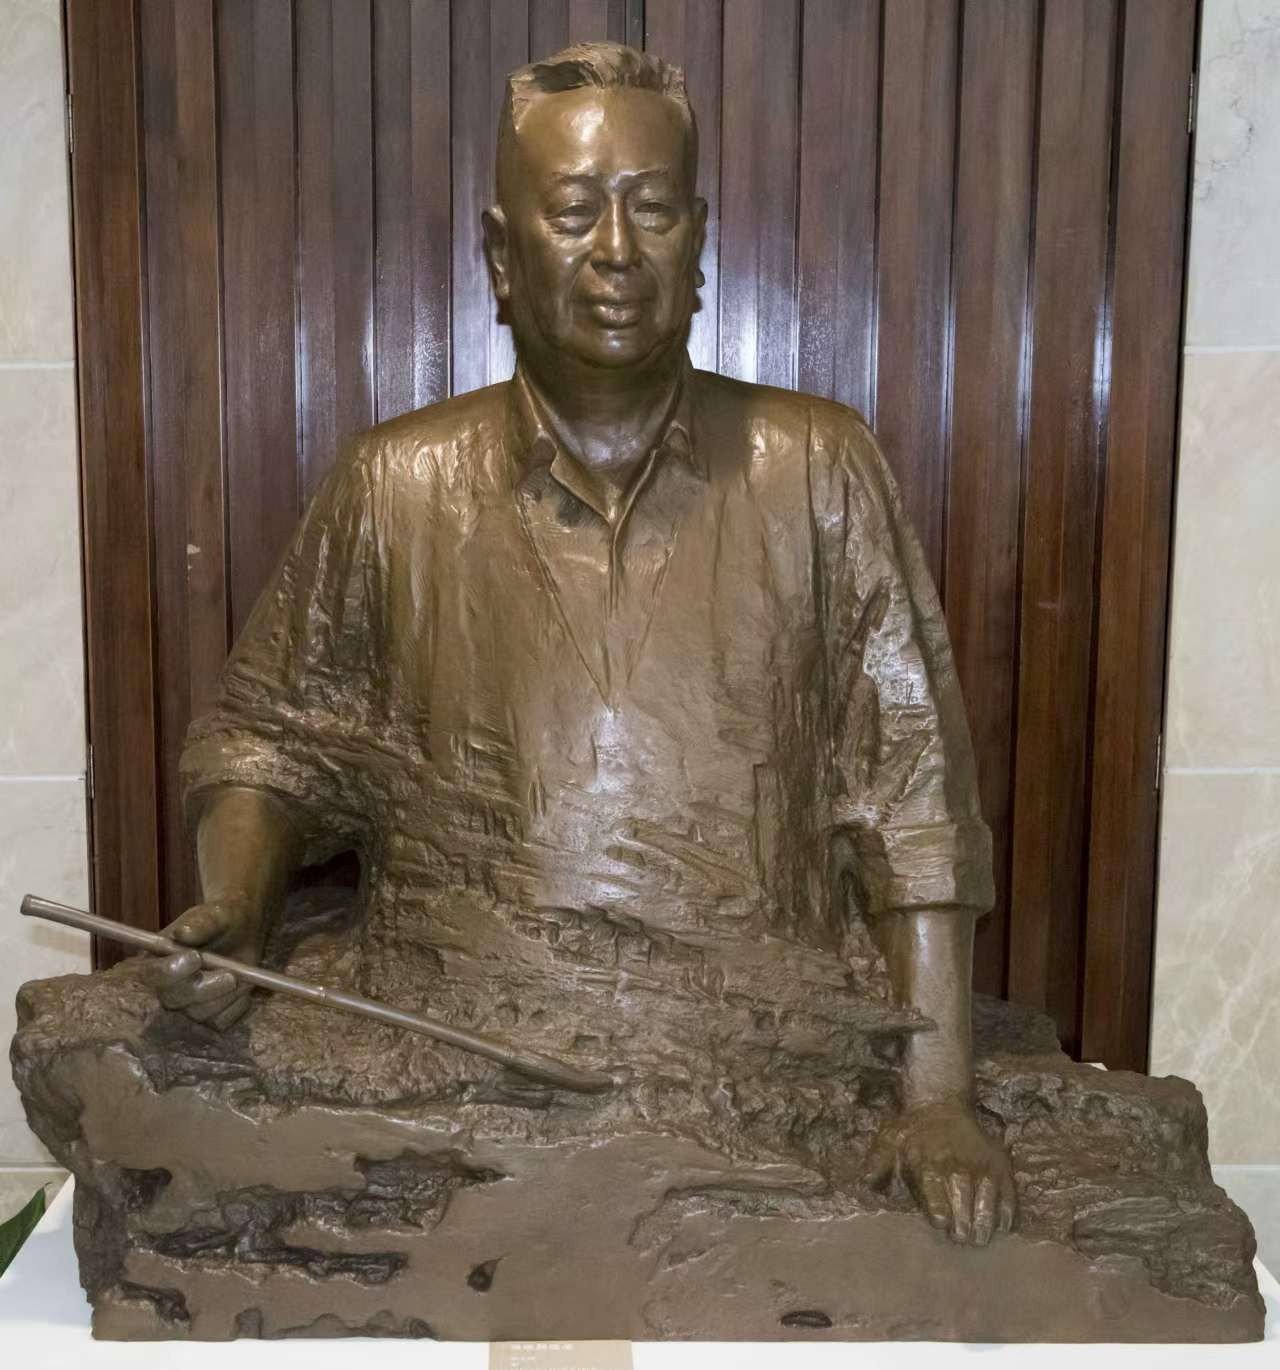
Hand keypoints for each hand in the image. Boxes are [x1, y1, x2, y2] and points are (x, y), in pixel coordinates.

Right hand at [154, 899, 263, 1030]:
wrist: (245, 929)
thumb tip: (182, 933)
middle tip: (232, 975)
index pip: (153, 974)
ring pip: (201, 1014)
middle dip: (205, 990)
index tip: (195, 957)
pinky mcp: (210, 1014)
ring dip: (227, 997)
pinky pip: (221, 1022)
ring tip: (242, 973)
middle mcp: (169, 985)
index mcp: (159, 959)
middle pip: (174, 1000)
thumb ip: (200, 924)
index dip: (172, 972)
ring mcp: (189, 1002)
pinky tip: (245, 987)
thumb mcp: (216, 914)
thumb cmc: (224, 917)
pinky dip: (237, 1006)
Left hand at [869, 1099, 1015, 1245]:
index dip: (939, 1208)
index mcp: (928, 1161)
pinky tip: (1003, 1228)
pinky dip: (1006, 1210)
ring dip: (985, 1220)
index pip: (934, 1188)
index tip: (942, 1225)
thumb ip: (878, 1162)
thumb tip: (865, 1182)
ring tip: (981, 1240)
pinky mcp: (998, 1164)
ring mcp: (980, 1163)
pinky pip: (1007, 1190)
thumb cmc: (913, 1131)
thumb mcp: (889, 1140)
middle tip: (963, 1240)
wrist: (941, 1104)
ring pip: (986, 1195)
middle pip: (962, 1196)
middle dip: (963, 1221)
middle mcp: (956, 1162)